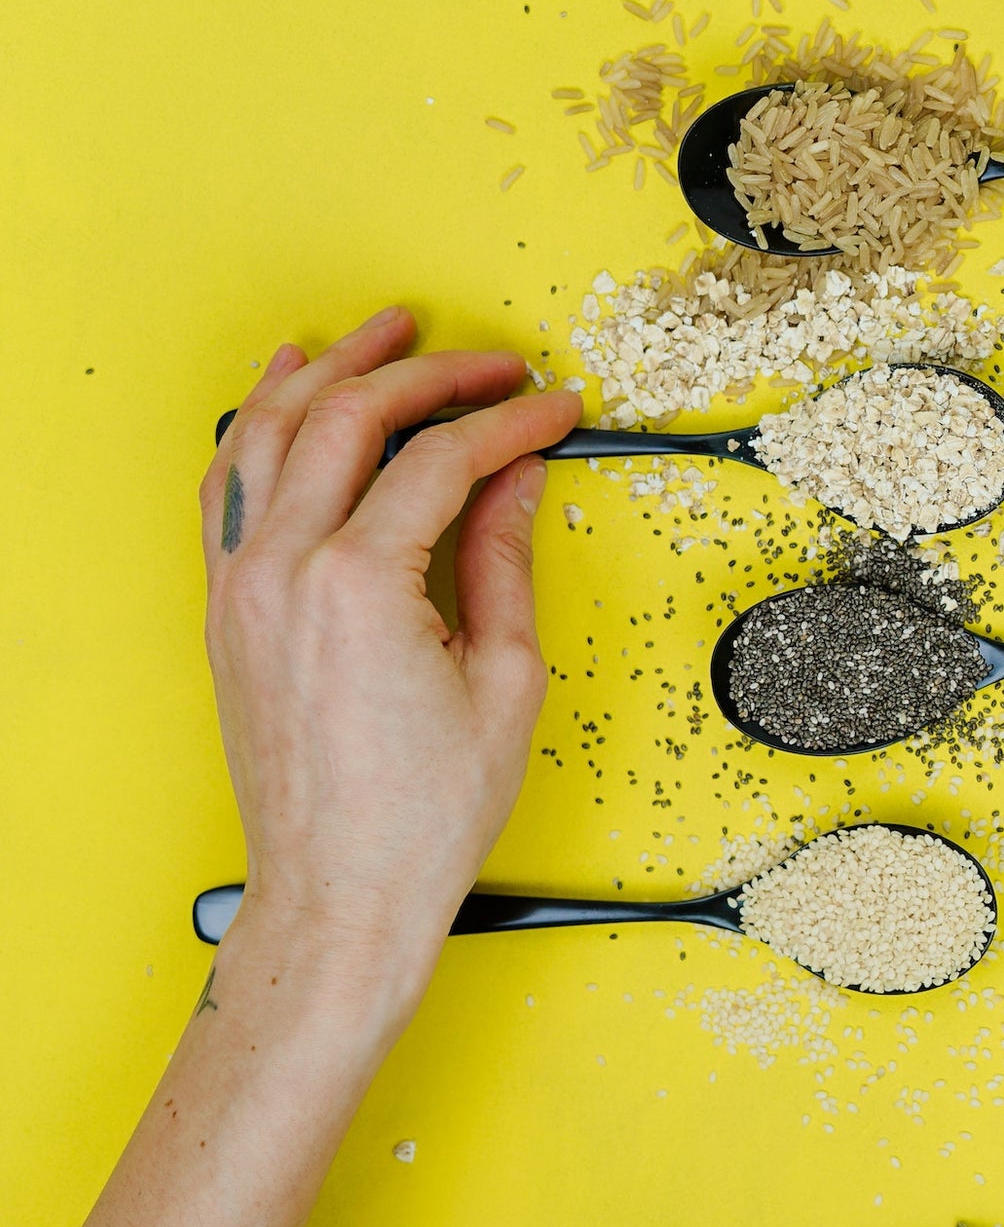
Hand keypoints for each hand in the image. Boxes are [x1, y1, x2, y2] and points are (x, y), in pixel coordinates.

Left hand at [201, 305, 578, 1036]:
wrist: (339, 892)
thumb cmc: (421, 814)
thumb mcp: (504, 680)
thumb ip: (504, 560)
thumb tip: (516, 481)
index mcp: (360, 585)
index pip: (441, 459)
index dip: (511, 422)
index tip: (556, 410)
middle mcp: (284, 570)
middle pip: (350, 417)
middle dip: (428, 372)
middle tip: (489, 362)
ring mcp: (241, 584)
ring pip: (271, 429)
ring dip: (331, 367)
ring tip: (385, 334)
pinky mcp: (226, 606)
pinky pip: (229, 481)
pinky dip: (259, 420)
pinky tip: (287, 387)